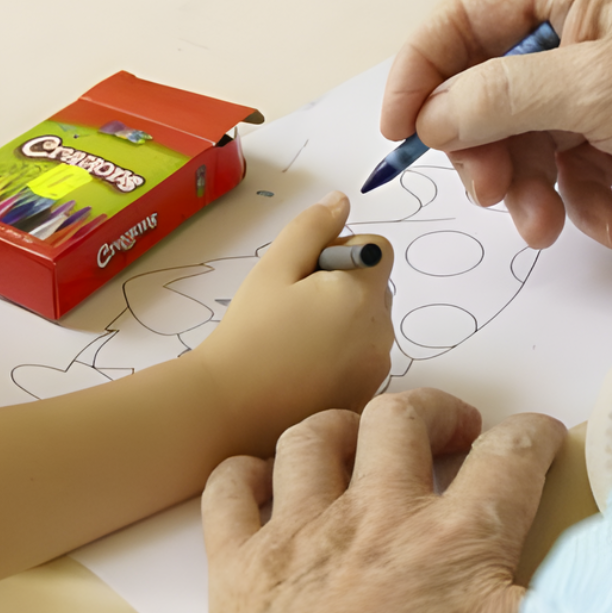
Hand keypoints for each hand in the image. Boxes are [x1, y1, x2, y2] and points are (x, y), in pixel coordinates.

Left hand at [161, 391, 564, 612]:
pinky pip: (231, 485)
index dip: (530, 435)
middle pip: (401, 418)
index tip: (537, 437)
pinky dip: (245, 475)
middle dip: (432, 410)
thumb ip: (568, 608)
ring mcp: (300, 530)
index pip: (508, 456)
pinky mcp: (240, 560)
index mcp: (455, 538)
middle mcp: (376, 514)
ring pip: (311, 437)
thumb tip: (605, 578)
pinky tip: (262, 485)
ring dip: (336, 429)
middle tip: (448, 431)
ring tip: (354, 442)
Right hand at [191, 192, 393, 454]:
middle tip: (292, 308)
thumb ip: (311, 228)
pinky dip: (340, 357)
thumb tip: (341, 201)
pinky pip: (362, 360)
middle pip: (374, 288)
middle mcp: (380, 331)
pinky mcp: (365, 396)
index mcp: (361, 293)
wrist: (231, 411)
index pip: (378, 249)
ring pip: (368, 325)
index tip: (307, 273)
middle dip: (342, 287)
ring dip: (342, 322)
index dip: (344, 251)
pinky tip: (301, 369)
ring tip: (293, 342)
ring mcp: (376, 368)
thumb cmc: (248, 335)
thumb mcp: (272, 268)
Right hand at [379, 0, 611, 250]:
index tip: (402, 128)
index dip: (422, 69)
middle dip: (484, 148)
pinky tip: (603, 221)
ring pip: (522, 136)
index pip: (465, 17)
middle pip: (485, 86)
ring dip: (528, 187)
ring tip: (547, 224)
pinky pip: (564, 164)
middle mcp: (578, 26)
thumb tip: (430, 117)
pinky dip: (574, 197)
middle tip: (489, 191)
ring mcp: (596, 80)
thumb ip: (501, 97)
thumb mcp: (596, 87)